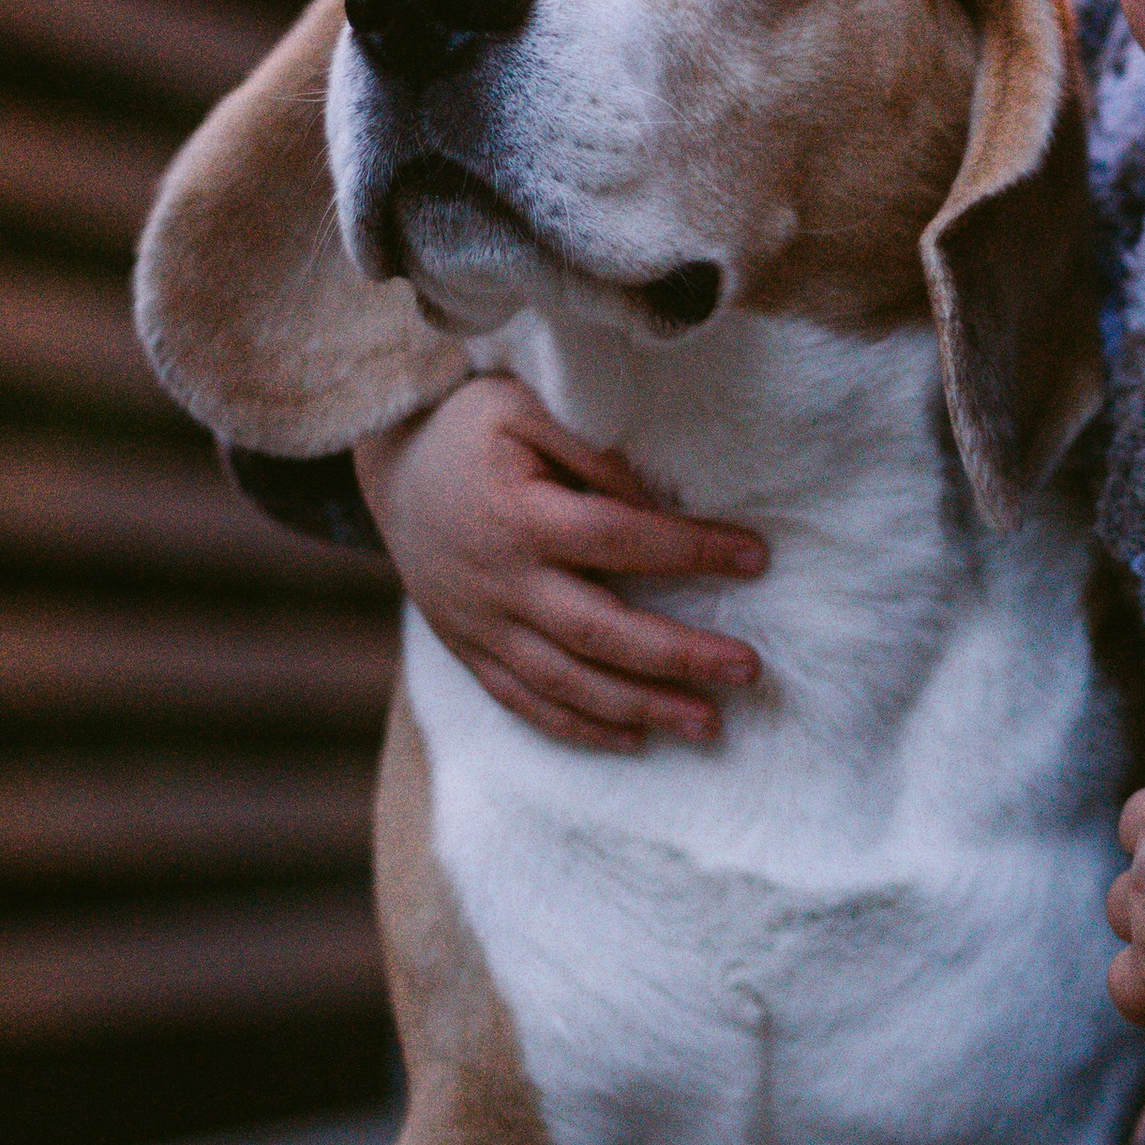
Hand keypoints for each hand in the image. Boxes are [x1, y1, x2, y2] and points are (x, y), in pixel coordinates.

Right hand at [355, 373, 766, 753]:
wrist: (387, 467)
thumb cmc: (468, 427)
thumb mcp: (524, 405)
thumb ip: (592, 448)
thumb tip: (656, 499)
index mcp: (519, 514)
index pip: (619, 539)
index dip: (689, 550)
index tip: (756, 557)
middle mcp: (499, 581)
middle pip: (598, 631)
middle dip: (677, 655)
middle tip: (748, 670)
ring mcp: (479, 624)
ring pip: (564, 682)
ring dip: (639, 707)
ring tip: (709, 724)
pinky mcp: (466, 647)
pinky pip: (523, 700)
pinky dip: (577, 727)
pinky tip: (635, 739)